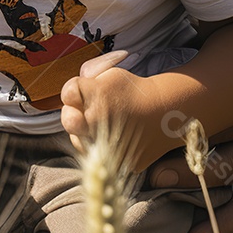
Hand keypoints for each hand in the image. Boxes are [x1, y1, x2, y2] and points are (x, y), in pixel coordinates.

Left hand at [60, 53, 172, 169]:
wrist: (165, 112)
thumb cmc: (134, 90)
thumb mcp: (110, 73)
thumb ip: (86, 78)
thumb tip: (71, 93)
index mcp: (96, 94)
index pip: (68, 93)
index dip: (73, 92)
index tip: (82, 92)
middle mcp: (98, 119)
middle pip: (68, 120)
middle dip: (72, 114)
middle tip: (82, 112)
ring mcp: (106, 143)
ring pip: (77, 141)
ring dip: (82, 132)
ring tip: (97, 125)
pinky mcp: (115, 160)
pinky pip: (94, 157)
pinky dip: (96, 148)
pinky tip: (106, 138)